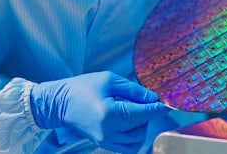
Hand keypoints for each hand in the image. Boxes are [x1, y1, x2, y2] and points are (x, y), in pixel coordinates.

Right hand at [30, 71, 168, 152]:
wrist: (60, 103)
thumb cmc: (82, 88)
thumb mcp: (109, 80)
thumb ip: (134, 90)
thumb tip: (153, 98)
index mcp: (109, 113)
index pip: (141, 113)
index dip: (156, 109)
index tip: (165, 105)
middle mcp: (108, 131)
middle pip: (141, 127)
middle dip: (146, 114)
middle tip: (139, 101)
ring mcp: (105, 140)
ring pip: (136, 140)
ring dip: (141, 126)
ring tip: (132, 112)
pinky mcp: (104, 144)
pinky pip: (127, 147)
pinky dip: (133, 137)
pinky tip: (129, 124)